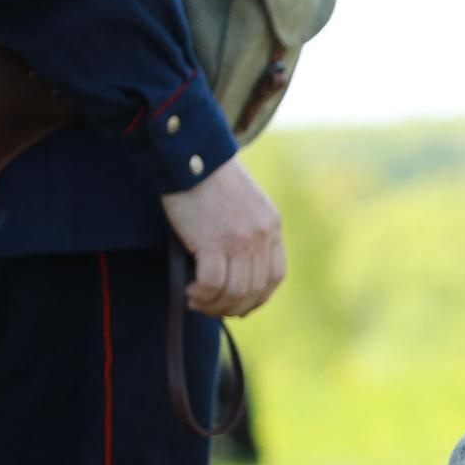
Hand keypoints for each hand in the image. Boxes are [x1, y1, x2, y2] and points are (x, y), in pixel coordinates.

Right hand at [160, 157, 285, 317]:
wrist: (190, 156)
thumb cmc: (208, 179)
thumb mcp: (243, 204)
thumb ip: (247, 232)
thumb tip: (235, 268)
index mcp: (272, 226)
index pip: (275, 276)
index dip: (258, 297)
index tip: (239, 304)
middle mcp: (261, 236)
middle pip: (256, 289)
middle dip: (233, 307)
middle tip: (211, 308)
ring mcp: (240, 240)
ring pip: (235, 292)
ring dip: (214, 305)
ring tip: (196, 301)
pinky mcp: (214, 241)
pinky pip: (212, 284)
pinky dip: (202, 295)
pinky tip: (190, 292)